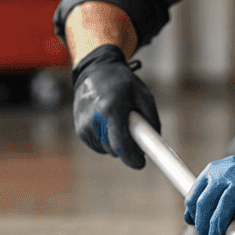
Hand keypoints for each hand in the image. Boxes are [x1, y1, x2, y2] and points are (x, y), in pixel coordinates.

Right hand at [71, 44, 160, 168]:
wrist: (95, 71)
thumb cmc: (123, 83)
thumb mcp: (143, 95)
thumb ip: (152, 119)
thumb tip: (154, 143)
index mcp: (110, 109)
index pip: (121, 145)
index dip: (132, 158)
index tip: (141, 164)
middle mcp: (94, 119)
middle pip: (115, 150)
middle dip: (128, 149)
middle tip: (136, 137)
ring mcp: (84, 125)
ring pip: (107, 150)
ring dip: (117, 144)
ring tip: (120, 123)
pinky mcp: (79, 130)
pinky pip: (98, 146)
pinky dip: (107, 141)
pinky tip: (108, 124)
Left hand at [185, 134, 234, 234]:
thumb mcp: (223, 177)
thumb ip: (207, 194)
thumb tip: (189, 219)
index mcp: (213, 171)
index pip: (194, 198)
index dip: (193, 217)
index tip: (198, 228)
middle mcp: (226, 174)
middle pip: (205, 203)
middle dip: (203, 226)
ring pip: (225, 205)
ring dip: (219, 226)